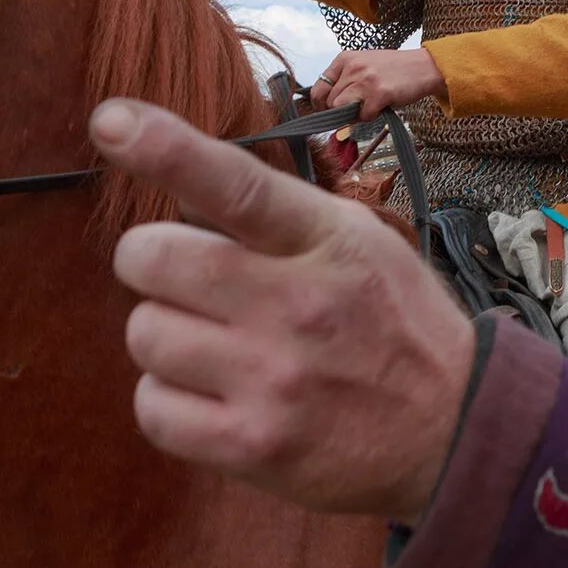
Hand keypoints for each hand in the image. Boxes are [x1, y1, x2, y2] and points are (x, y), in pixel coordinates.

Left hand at [93, 99, 474, 519]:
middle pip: (155, 257)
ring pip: (145, 332)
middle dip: (152, 260)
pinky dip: (168, 400)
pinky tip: (212, 396)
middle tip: (188, 279)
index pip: (234, 185)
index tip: (111, 121)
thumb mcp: (356, 241)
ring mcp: (273, 379)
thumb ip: (277, 214)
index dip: (166, 148)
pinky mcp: (252, 446)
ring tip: (217, 346)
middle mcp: (297, 305)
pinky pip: (152, 408)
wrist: (456, 430)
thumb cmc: (391, 322)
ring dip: (165, 335)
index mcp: (325, 240)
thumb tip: (178, 183)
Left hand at [308, 48, 446, 120]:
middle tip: (359, 107)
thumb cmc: (394, 68)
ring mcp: (365, 80)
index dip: (321, 105)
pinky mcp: (379, 93)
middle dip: (342, 111)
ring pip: (342, 110)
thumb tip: (326, 106)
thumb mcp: (364, 64)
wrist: (423, 67)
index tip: (329, 111)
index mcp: (345, 59)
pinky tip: (382, 105)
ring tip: (369, 106)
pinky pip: (363, 116)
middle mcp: (352, 67)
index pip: (318, 88)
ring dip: (354, 115)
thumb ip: (345, 80)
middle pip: (330, 103)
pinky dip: (372, 116)